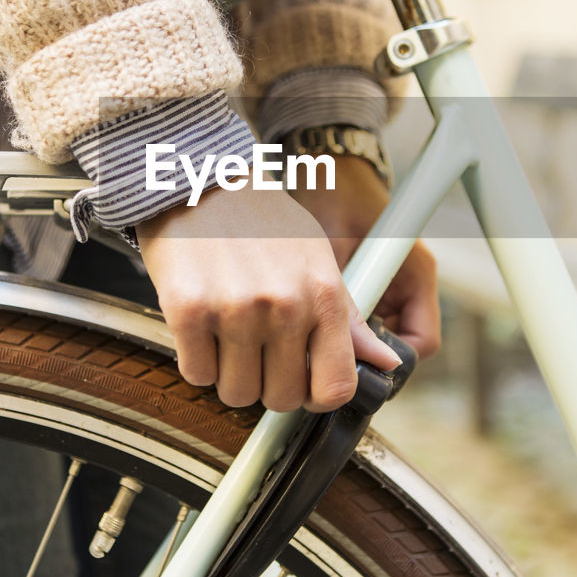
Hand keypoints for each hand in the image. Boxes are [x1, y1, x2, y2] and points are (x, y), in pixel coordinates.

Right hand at [136, 185, 402, 412]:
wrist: (198, 178)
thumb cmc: (260, 222)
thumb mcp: (316, 259)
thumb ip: (348, 317)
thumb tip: (387, 365)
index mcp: (324, 293)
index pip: (336, 386)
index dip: (317, 396)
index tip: (302, 384)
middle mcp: (284, 304)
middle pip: (282, 398)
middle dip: (268, 384)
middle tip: (256, 350)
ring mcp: (235, 309)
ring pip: (236, 393)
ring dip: (229, 375)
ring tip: (227, 334)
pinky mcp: (188, 310)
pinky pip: (197, 373)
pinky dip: (196, 360)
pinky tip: (201, 327)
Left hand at [289, 155, 440, 359]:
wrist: (326, 169)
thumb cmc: (336, 199)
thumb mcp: (334, 249)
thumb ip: (342, 295)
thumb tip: (338, 343)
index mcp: (417, 276)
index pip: (422, 343)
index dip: (392, 362)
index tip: (357, 368)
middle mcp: (409, 285)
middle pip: (398, 344)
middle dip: (367, 356)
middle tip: (327, 359)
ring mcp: (391, 285)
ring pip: (378, 334)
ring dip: (350, 339)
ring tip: (314, 339)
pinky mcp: (370, 282)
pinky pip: (361, 318)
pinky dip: (339, 324)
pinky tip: (310, 320)